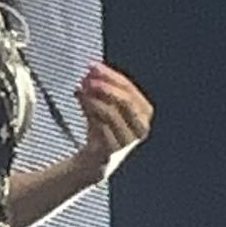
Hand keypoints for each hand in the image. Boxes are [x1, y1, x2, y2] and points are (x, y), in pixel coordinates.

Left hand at [74, 61, 154, 180]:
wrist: (94, 161)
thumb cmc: (102, 129)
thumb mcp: (103, 105)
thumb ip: (99, 88)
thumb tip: (91, 69)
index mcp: (144, 113)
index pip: (130, 89)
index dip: (111, 76)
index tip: (92, 66)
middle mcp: (142, 128)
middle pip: (125, 101)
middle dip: (105, 87)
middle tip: (87, 78)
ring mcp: (128, 142)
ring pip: (112, 114)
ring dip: (94, 98)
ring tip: (80, 89)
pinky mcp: (112, 151)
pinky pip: (100, 128)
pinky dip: (89, 111)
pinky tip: (81, 101)